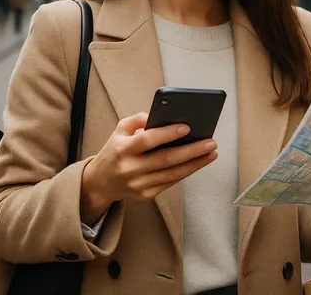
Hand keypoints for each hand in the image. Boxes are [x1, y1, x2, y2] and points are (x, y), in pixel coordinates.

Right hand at [80, 112, 217, 225]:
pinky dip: (186, 172)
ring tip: (211, 153)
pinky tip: (198, 163)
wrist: (99, 183)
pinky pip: (170, 183)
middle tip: (210, 142)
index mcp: (123, 149)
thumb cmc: (115, 151)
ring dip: (195, 163)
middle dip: (192, 150)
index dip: (168, 133)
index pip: (148, 140)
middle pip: (166, 159)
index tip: (187, 127)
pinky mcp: (145, 194)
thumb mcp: (119, 130)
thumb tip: (158, 116)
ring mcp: (138, 184)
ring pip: (172, 174)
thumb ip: (137, 120)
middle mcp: (130, 168)